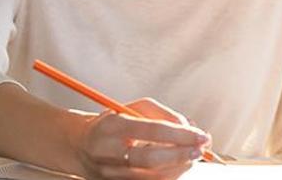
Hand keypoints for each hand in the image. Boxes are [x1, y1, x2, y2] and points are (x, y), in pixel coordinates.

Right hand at [72, 97, 209, 179]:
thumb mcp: (134, 109)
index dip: (181, 134)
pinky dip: (168, 176)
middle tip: (200, 149)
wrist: (81, 146)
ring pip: (152, 178)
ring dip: (179, 168)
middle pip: (151, 159)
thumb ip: (163, 114)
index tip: (200, 135)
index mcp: (112, 126)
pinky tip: (177, 166)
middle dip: (182, 155)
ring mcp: (109, 174)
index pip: (152, 130)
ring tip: (192, 157)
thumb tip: (188, 127)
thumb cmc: (113, 125)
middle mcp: (107, 152)